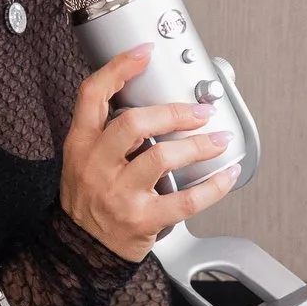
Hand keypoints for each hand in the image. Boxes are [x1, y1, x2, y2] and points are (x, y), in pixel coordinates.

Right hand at [57, 47, 240, 261]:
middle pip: (133, 123)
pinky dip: (213, 187)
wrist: (80, 252)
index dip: (119, 68)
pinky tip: (226, 176)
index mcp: (81, 145)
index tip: (144, 53)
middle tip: (199, 112)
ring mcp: (118, 194)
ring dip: (198, 145)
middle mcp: (97, 166)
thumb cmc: (89, 202)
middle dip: (174, 112)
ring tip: (217, 140)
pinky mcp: (141, 220)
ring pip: (162, 157)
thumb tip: (156, 107)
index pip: (92, 95)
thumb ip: (109, 133)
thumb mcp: (83, 160)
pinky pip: (184, 200)